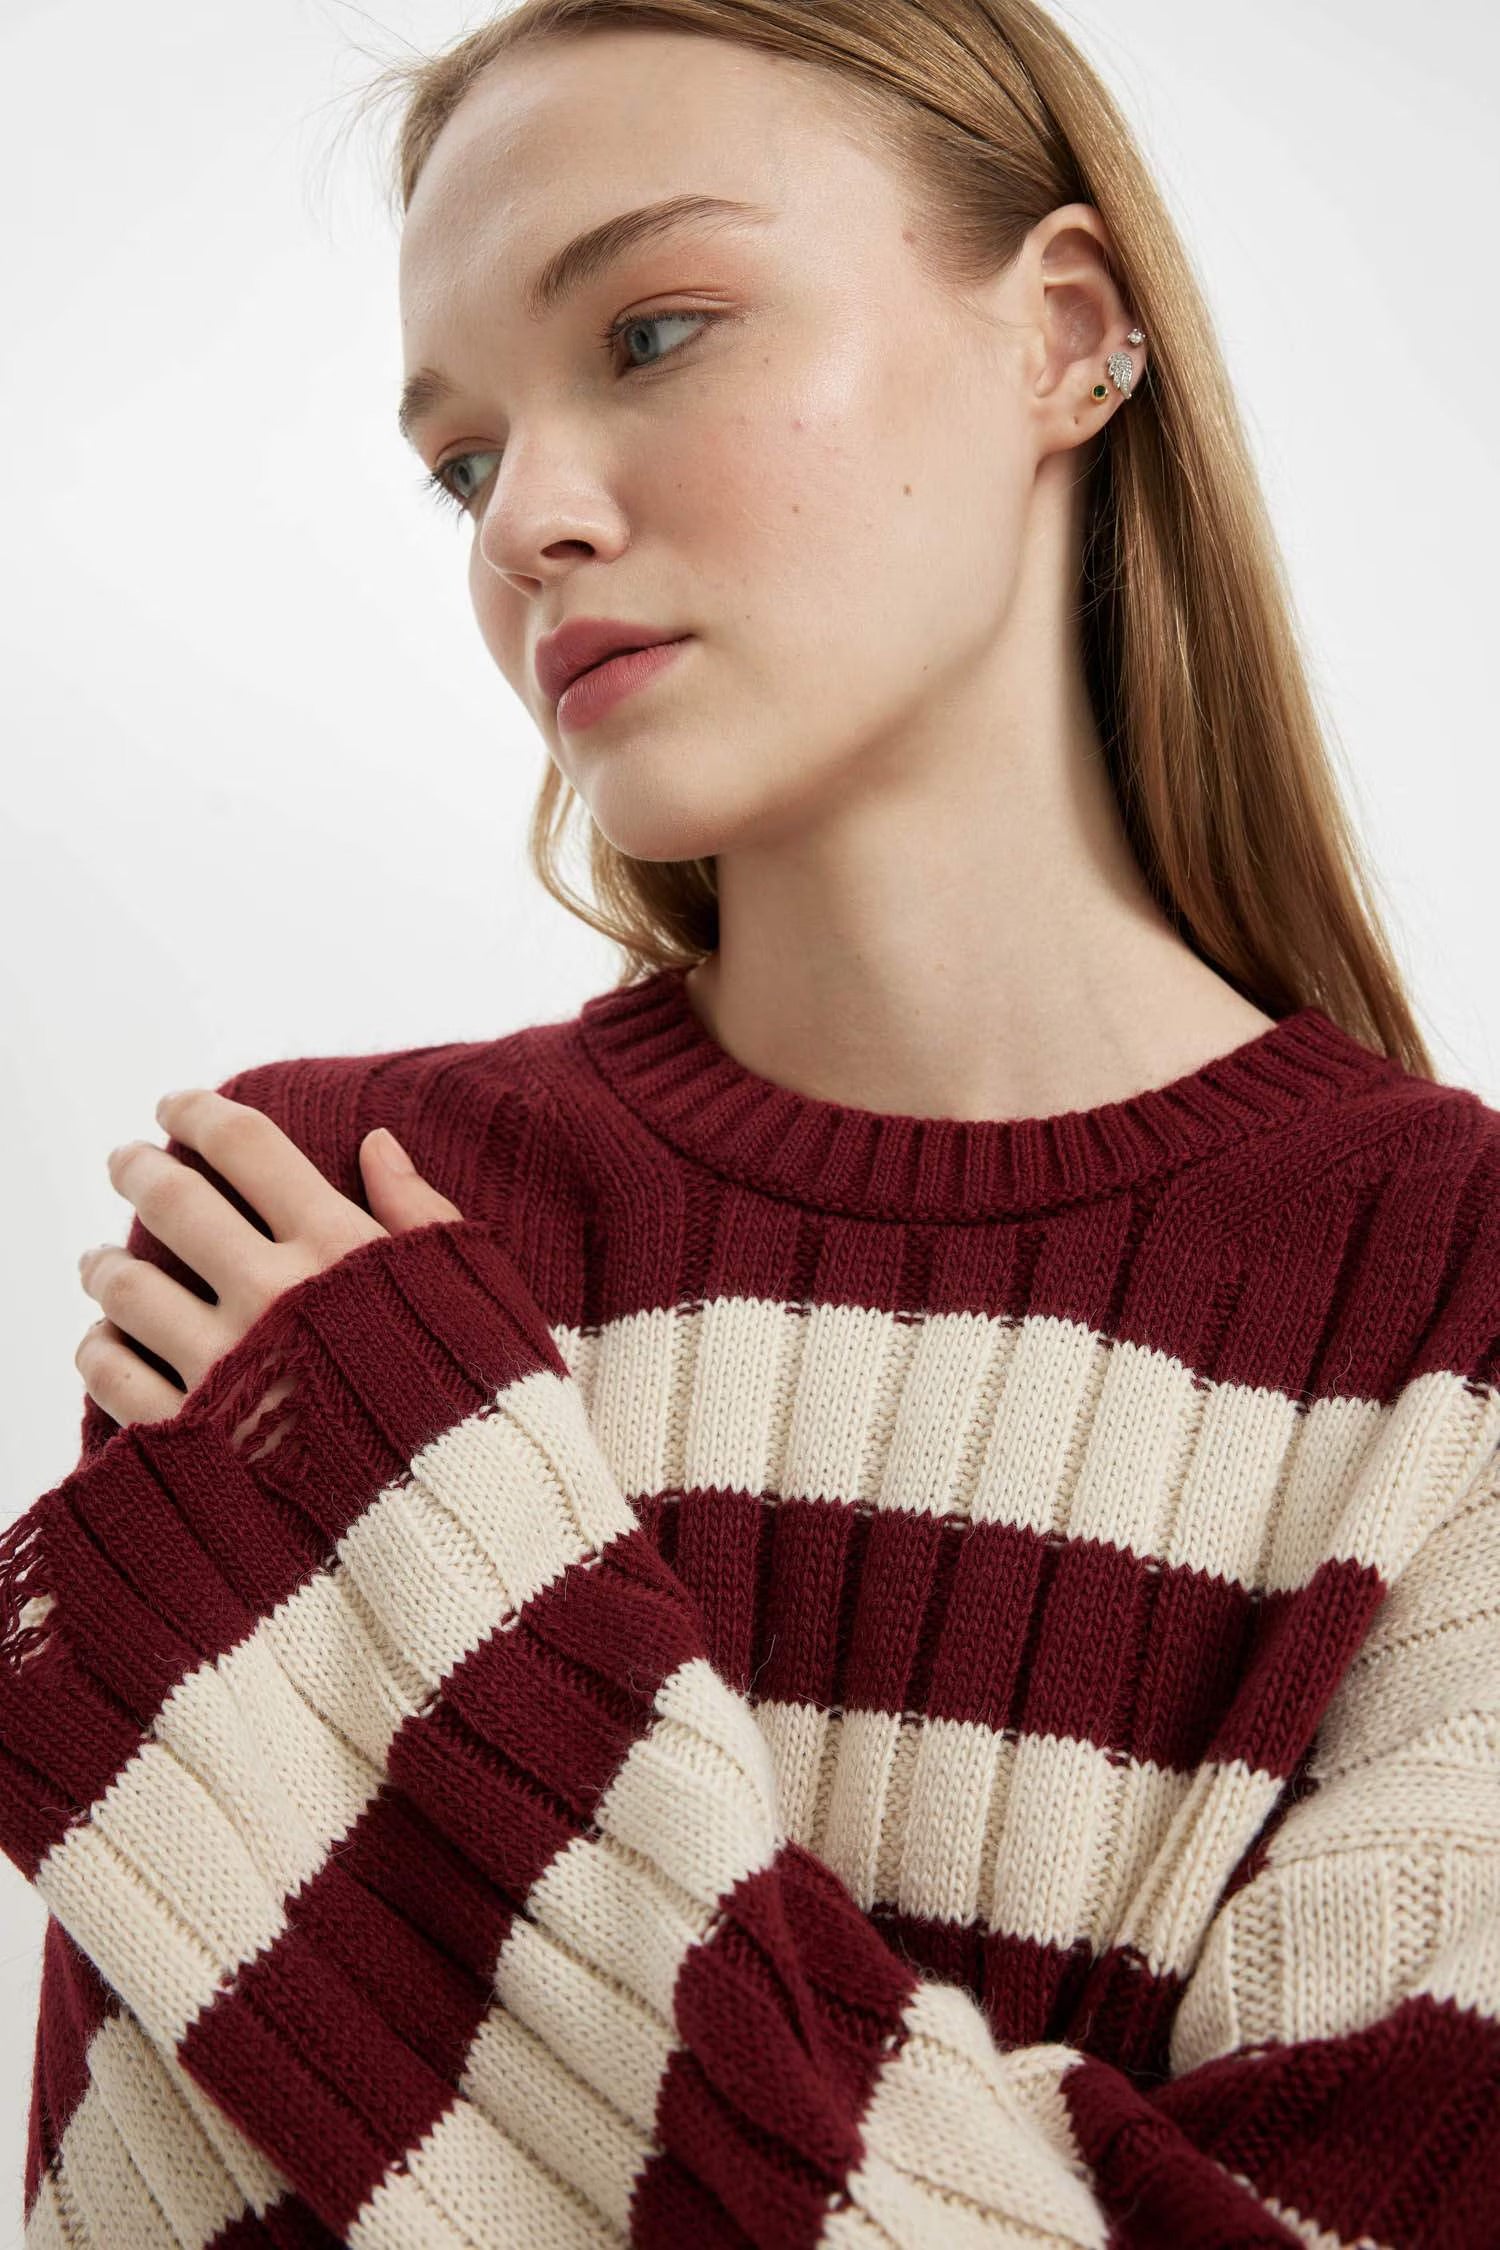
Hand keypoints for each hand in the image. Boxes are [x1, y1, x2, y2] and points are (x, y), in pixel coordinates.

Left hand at [76, 1092, 462, 1443]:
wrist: (463, 1527)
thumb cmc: (486, 1407)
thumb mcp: (480, 1292)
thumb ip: (423, 1215)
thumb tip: (378, 1144)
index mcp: (341, 1248)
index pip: (245, 1146)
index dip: (200, 1113)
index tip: (177, 1107)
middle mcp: (274, 1294)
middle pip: (172, 1200)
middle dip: (138, 1168)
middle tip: (126, 1161)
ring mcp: (226, 1367)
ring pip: (126, 1286)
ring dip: (104, 1264)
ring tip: (99, 1261)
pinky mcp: (194, 1439)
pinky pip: (112, 1375)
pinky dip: (99, 1349)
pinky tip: (105, 1342)